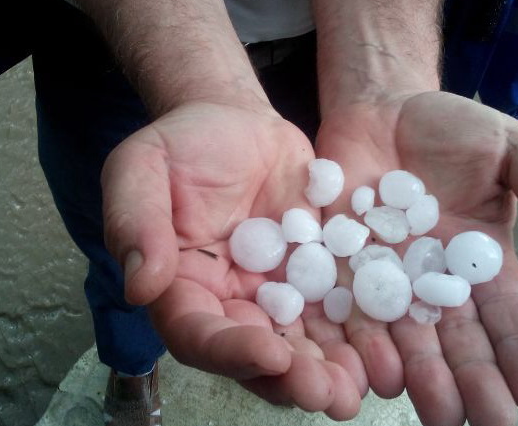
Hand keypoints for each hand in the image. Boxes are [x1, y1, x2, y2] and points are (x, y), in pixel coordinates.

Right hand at [101, 102, 360, 418]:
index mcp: (182, 286)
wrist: (237, 122)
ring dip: (328, 370)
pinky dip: (355, 331)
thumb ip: (135, 221)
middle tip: (327, 395)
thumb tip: (140, 285)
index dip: (231, 351)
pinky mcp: (314, 272)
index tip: (270, 352)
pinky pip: (334, 306)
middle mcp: (229, 300)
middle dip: (291, 377)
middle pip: (255, 352)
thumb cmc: (184, 142)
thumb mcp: (143, 167)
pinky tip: (382, 347)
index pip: (199, 333)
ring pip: (300, 341)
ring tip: (358, 390)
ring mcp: (275, 290)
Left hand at [309, 91, 517, 425]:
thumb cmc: (450, 129)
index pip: (509, 316)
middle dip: (473, 382)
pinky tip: (375, 369)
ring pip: (405, 336)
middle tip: (487, 423)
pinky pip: (349, 307)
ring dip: (421, 375)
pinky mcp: (341, 263)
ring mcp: (386, 276)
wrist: (381, 109)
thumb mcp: (509, 150)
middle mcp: (434, 281)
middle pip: (457, 340)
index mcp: (482, 262)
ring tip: (436, 411)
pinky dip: (362, 340)